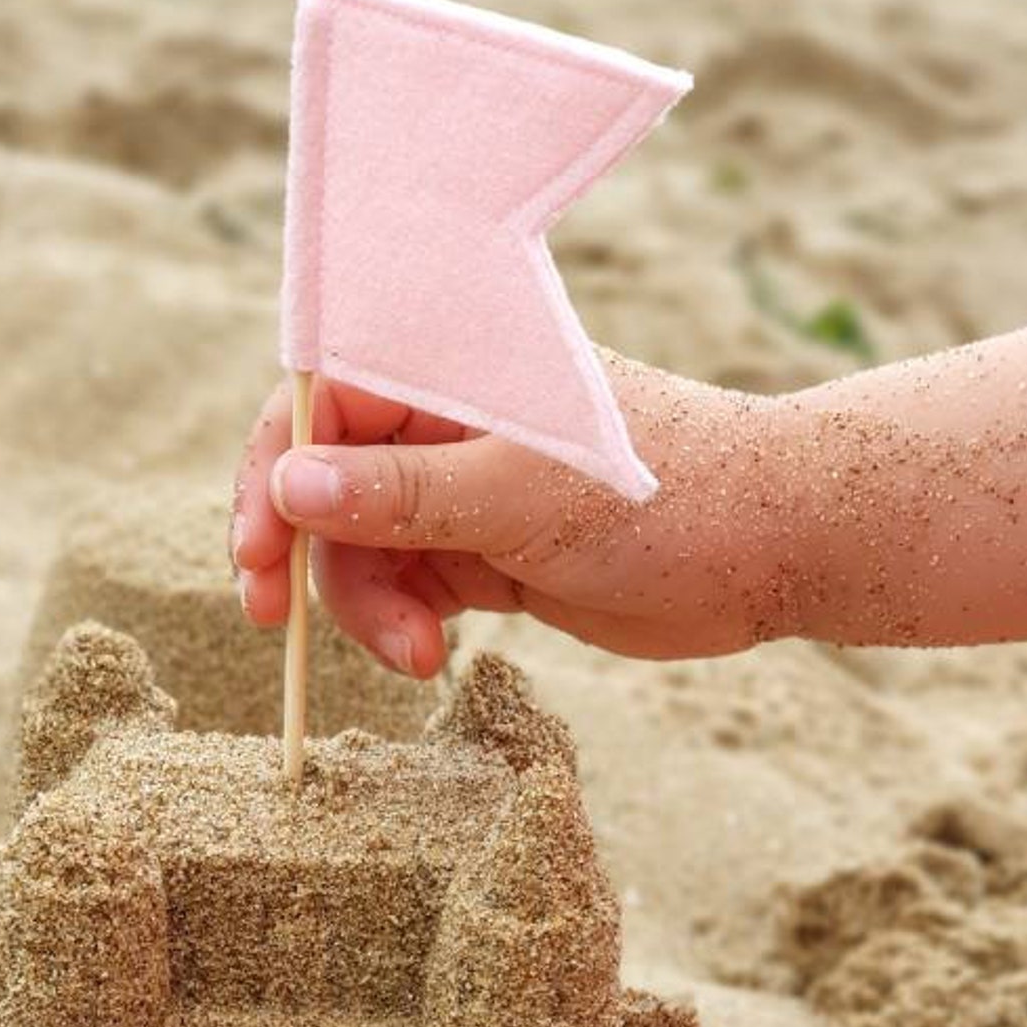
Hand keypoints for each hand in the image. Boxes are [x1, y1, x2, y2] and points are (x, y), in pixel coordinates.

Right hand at [228, 352, 783, 675]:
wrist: (770, 546)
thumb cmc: (661, 490)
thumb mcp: (520, 495)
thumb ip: (402, 496)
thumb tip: (291, 486)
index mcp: (448, 369)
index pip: (318, 400)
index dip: (271, 470)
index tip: (256, 550)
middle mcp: (444, 422)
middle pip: (324, 482)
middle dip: (302, 554)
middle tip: (271, 621)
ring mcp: (463, 489)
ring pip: (361, 547)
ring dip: (365, 607)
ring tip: (416, 657)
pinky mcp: (484, 551)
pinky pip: (406, 585)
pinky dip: (401, 624)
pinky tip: (429, 657)